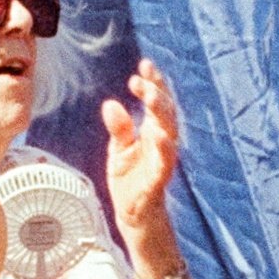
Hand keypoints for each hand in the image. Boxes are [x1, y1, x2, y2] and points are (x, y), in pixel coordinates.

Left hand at [102, 59, 180, 231]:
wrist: (133, 214)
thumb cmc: (130, 178)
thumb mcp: (118, 149)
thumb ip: (119, 128)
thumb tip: (110, 104)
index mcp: (152, 132)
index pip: (156, 103)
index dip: (154, 83)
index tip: (144, 64)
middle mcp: (162, 143)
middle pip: (165, 113)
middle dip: (157, 93)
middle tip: (142, 78)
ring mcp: (162, 161)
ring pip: (169, 134)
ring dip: (161, 115)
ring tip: (151, 96)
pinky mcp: (157, 180)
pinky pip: (164, 164)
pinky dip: (164, 150)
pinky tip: (160, 136)